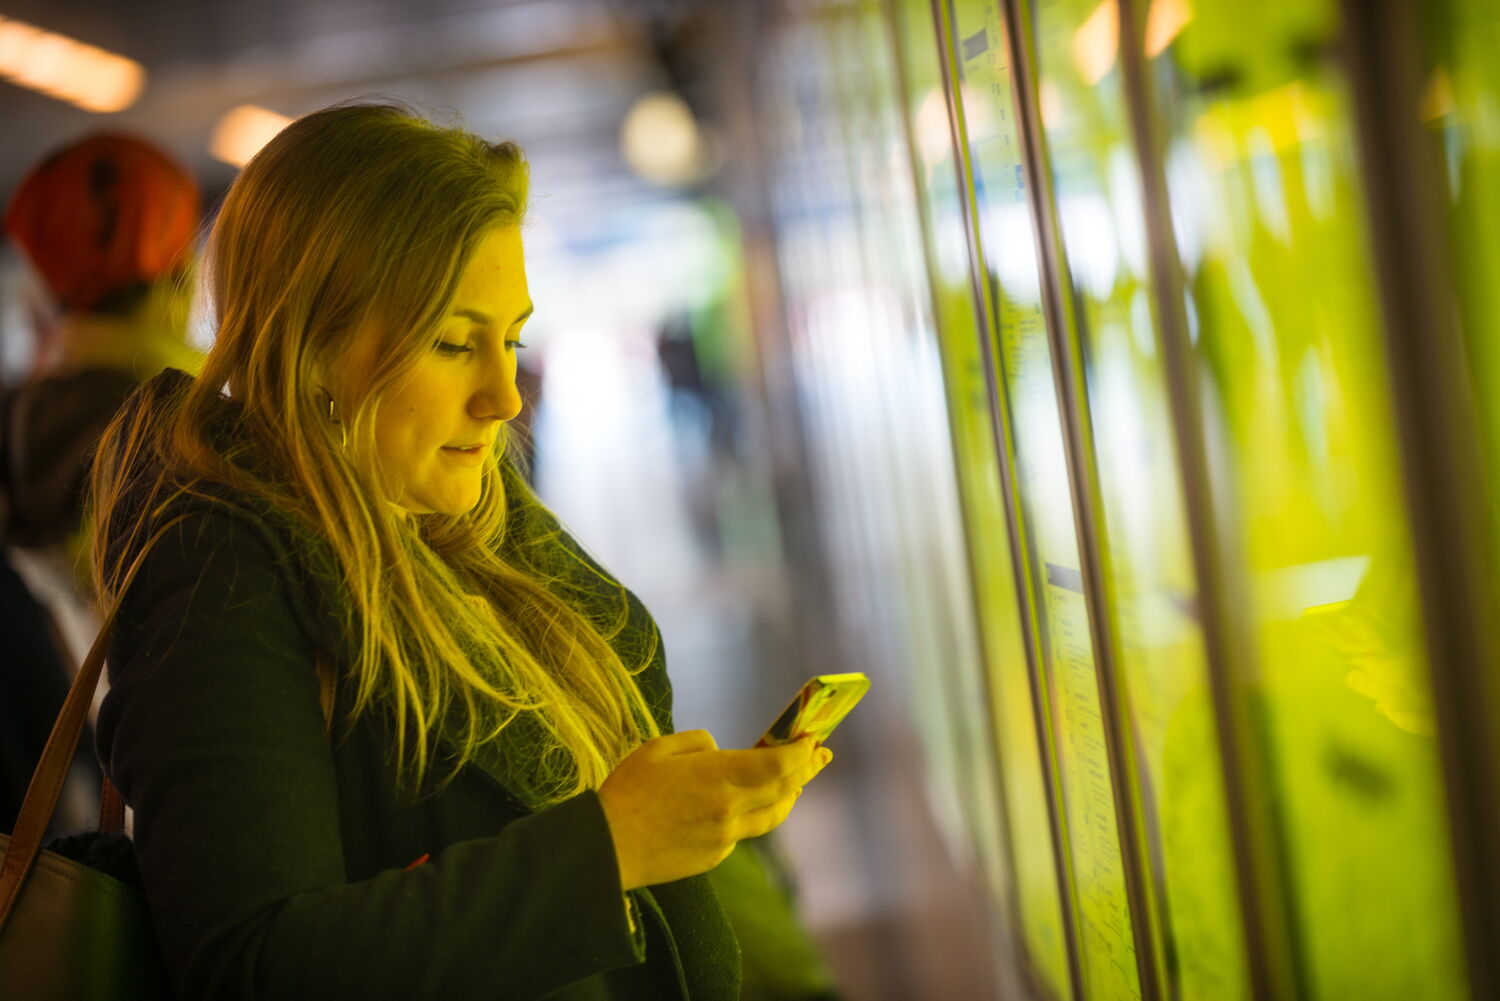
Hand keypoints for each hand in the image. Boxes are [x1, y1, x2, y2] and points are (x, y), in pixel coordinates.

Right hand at [597, 730, 831, 890]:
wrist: (607, 848)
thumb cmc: (628, 791)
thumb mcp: (658, 748)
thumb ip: (699, 743)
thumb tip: (722, 750)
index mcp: (718, 775)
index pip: (779, 764)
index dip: (801, 752)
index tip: (811, 740)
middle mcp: (730, 808)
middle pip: (784, 789)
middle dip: (807, 769)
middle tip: (820, 755)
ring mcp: (725, 837)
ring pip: (772, 816)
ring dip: (789, 796)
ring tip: (798, 784)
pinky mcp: (714, 857)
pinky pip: (743, 832)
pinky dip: (751, 816)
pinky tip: (744, 807)